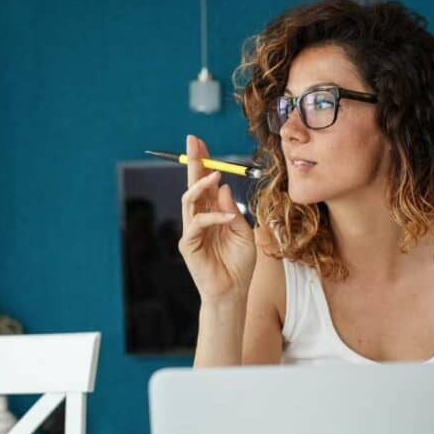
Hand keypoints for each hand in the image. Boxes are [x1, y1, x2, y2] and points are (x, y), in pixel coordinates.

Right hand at [178, 134, 256, 300]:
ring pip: (189, 199)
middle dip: (193, 162)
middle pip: (193, 184)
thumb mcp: (244, 233)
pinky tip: (227, 217)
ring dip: (201, 185)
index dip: (203, 163)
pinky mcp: (189, 244)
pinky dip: (213, 217)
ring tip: (215, 176)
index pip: (206, 183)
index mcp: (213, 212)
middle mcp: (200, 217)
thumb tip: (222, 187)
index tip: (201, 143)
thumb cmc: (239, 264)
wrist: (233, 291)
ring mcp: (192, 230)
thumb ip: (232, 210)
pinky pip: (198, 223)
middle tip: (193, 142)